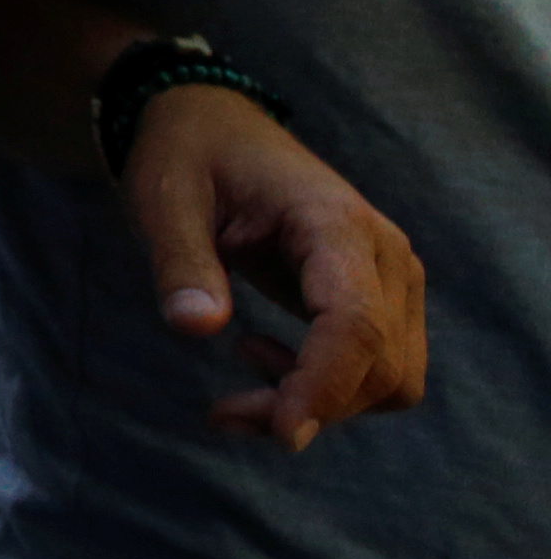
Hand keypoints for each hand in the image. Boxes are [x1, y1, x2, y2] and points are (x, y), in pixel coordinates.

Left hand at [120, 85, 427, 450]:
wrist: (215, 126)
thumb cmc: (188, 157)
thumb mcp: (165, 199)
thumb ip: (181, 260)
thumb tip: (193, 327)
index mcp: (335, 224)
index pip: (356, 322)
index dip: (326, 385)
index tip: (282, 432)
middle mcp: (385, 255)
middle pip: (380, 364)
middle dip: (309, 406)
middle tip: (224, 414)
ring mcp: (392, 279)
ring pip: (391, 379)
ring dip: (322, 406)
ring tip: (238, 394)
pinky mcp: (381, 299)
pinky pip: (380, 369)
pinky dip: (330, 389)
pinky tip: (263, 358)